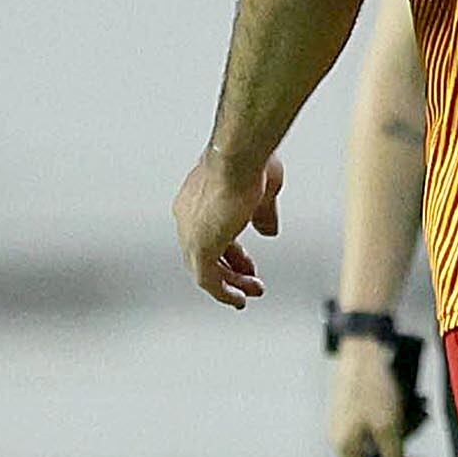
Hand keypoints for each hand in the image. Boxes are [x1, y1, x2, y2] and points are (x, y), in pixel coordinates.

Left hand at [174, 151, 280, 306]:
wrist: (239, 157)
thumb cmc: (249, 161)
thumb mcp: (263, 193)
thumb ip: (263, 214)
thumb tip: (268, 230)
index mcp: (200, 198)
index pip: (211, 231)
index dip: (231, 249)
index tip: (246, 263)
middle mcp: (189, 215)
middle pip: (206, 252)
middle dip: (231, 269)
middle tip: (250, 282)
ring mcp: (191, 231)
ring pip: (204, 269)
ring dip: (230, 283)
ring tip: (249, 293)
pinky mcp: (199, 246)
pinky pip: (207, 280)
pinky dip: (223, 292)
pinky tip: (238, 299)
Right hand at [326, 337, 418, 456]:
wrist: (364, 345)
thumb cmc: (375, 388)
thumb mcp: (390, 428)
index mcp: (346, 448)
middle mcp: (342, 437)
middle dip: (402, 456)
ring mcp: (348, 420)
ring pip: (381, 439)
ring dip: (404, 431)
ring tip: (419, 414)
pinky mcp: (356, 404)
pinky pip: (379, 421)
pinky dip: (397, 416)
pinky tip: (412, 403)